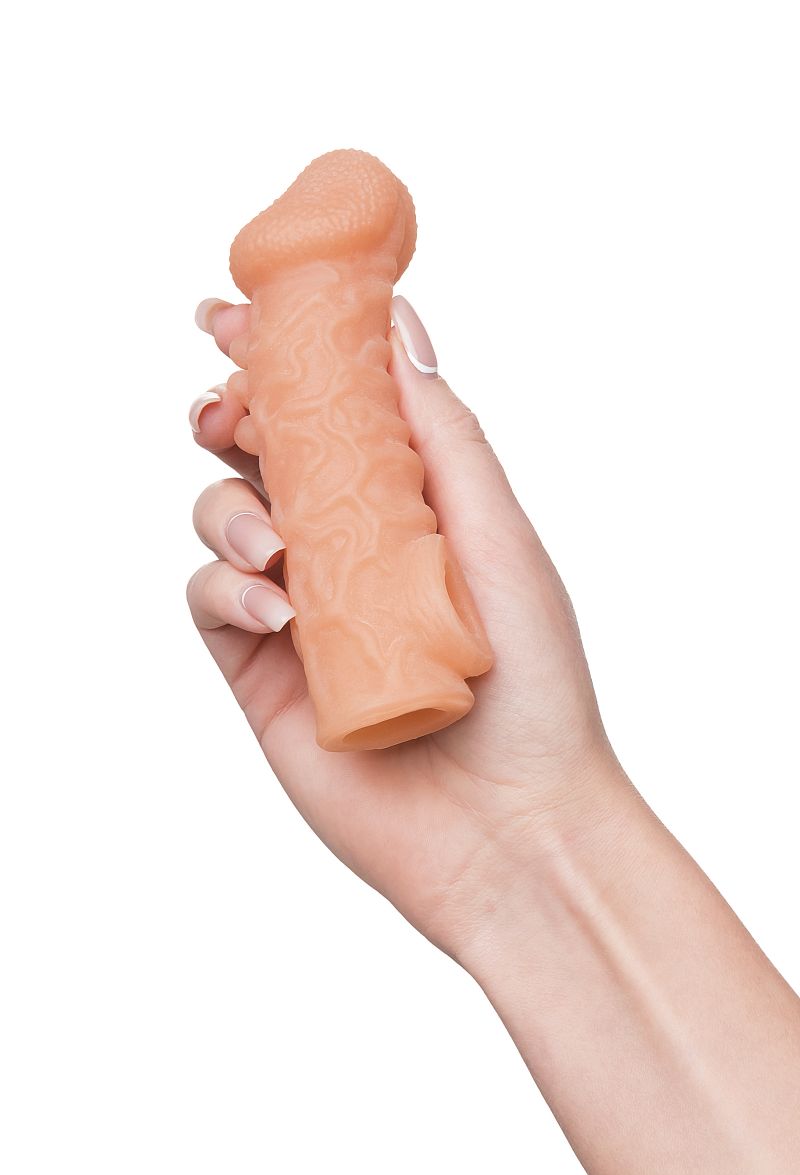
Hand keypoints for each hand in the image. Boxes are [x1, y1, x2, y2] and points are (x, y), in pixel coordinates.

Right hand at [187, 297, 623, 959]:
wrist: (510, 828)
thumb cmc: (531, 686)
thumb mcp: (498, 538)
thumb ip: (441, 435)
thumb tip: (400, 322)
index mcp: (409, 507)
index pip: (334, 413)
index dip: (283, 360)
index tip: (240, 315)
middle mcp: (349, 548)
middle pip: (262, 454)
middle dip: (230, 415)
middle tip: (224, 410)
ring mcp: (300, 608)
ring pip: (222, 517)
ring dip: (230, 509)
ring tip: (274, 548)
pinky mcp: (260, 672)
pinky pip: (209, 601)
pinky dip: (227, 590)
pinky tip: (275, 612)